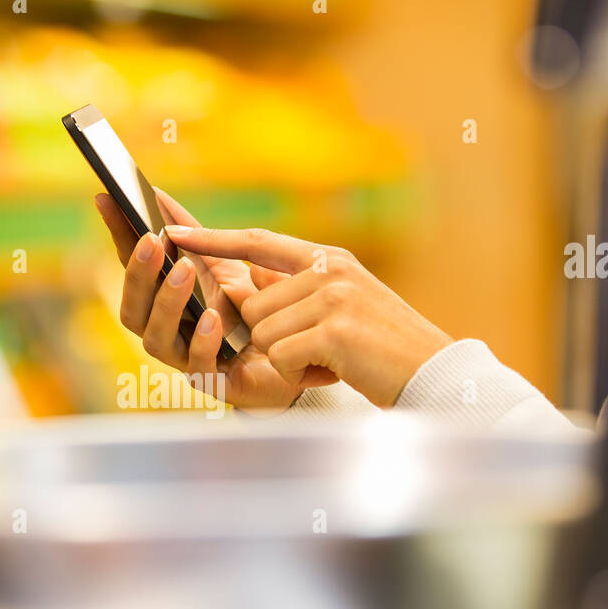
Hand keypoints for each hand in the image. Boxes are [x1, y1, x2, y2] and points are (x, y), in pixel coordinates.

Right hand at [95, 190, 336, 409]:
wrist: (298, 354)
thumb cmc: (259, 310)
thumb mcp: (230, 265)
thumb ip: (199, 237)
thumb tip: (160, 196)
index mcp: (167, 302)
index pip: (134, 269)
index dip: (118, 237)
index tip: (107, 200)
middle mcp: (169, 334)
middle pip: (132, 310)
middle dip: (138, 275)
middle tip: (151, 240)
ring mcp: (189, 361)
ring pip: (156, 340)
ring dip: (166, 304)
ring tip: (183, 270)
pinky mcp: (217, 385)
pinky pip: (199, 369)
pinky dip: (202, 342)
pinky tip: (211, 317)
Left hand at [163, 225, 452, 406]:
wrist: (432, 375)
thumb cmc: (383, 349)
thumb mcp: (344, 306)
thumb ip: (299, 289)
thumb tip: (248, 277)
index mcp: (329, 259)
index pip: (258, 242)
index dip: (214, 240)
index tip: (175, 233)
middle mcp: (329, 270)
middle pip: (255, 306)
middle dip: (276, 340)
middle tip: (321, 351)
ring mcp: (333, 297)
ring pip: (264, 334)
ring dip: (290, 359)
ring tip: (332, 360)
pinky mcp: (333, 330)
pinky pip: (282, 356)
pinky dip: (301, 374)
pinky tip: (336, 371)